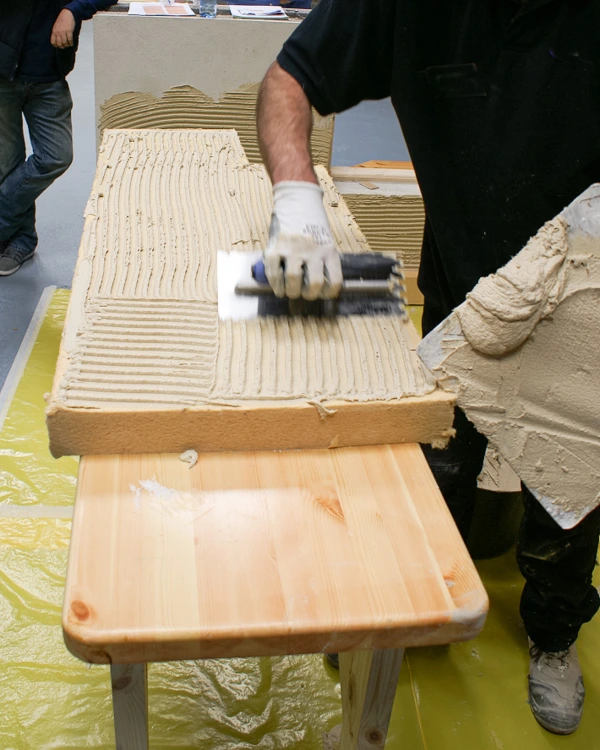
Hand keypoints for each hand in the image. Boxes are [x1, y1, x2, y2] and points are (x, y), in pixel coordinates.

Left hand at [51, 9, 75, 48]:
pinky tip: (71, 43)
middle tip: (65, 46)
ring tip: (68, 44)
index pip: (53, 42)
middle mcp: (58, 32)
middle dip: (62, 46)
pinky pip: (70, 40)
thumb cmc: (61, 20)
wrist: (67, 14)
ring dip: (67, 45)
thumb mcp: (56, 27)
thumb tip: (58, 41)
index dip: (56, 45)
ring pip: (64, 43)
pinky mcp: (69, 31)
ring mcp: (63, 32)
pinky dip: (71, 43)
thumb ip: (56, 33)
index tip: (59, 46)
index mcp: (54, 31)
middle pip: (59, 44)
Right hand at [264, 182, 342, 299]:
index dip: (329, 293)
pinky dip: (275, 285)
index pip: (335, 281)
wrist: (297, 201)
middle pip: (314, 284)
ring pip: (293, 281)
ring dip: (291, 292)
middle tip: (304, 294)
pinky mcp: (276, 248)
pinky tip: (278, 288)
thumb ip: (323, 261)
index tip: (323, 294)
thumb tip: (321, 286)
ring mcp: (293, 249)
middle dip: (309, 295)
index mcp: (329, 251)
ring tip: (290, 292)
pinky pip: (274, 273)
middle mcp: (313, 251)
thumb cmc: (312, 225)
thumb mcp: (324, 242)